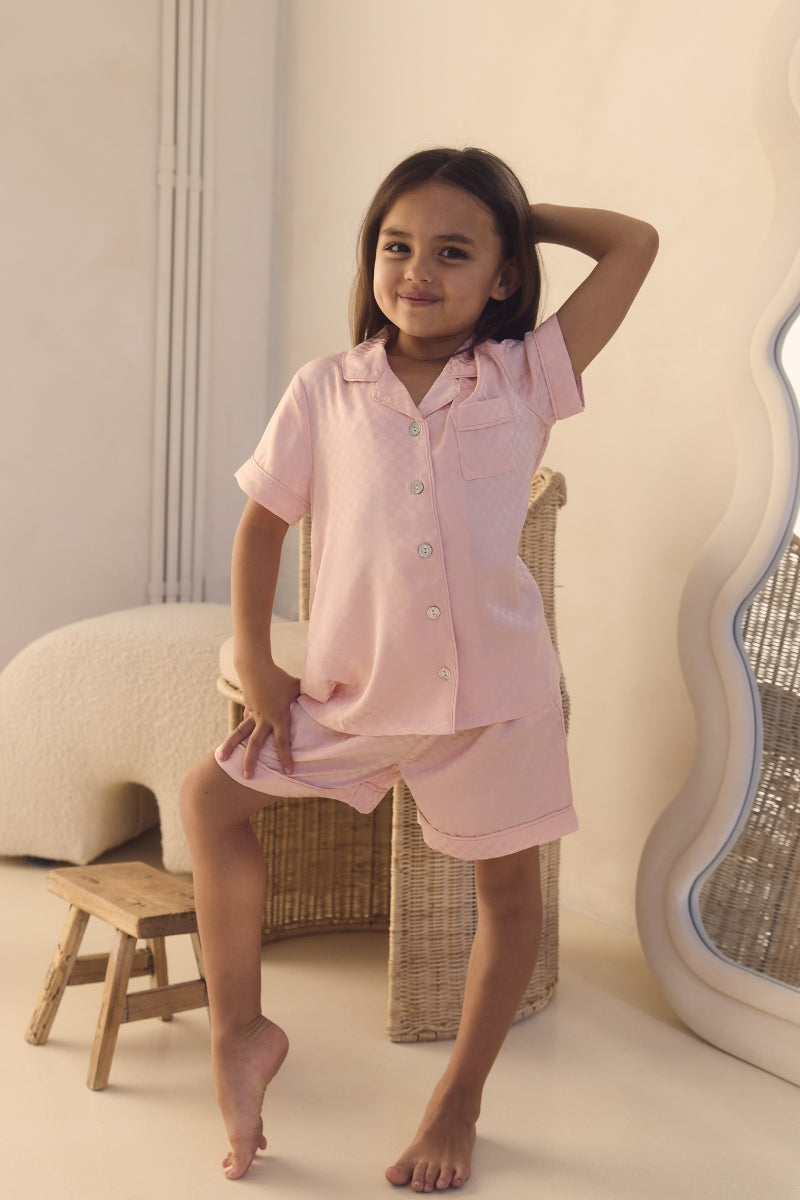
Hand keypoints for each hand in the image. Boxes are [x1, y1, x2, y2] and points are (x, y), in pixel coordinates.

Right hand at [218, 663, 300, 778]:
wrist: (254, 666)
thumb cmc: (279, 677)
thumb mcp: (296, 686)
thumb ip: (308, 696)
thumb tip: (324, 698)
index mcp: (278, 716)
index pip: (282, 741)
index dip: (285, 756)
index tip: (288, 771)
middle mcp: (263, 718)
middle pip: (256, 743)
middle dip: (251, 761)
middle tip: (248, 778)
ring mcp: (252, 714)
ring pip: (241, 734)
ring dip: (231, 747)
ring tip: (221, 759)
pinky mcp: (248, 709)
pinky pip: (244, 724)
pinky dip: (241, 734)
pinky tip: (235, 743)